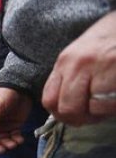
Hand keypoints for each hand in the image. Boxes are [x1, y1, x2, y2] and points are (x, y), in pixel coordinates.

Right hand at [0, 87, 32, 153]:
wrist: (21, 89)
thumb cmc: (5, 95)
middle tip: (2, 150)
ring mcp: (4, 127)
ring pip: (3, 141)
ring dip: (7, 145)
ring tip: (13, 144)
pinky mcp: (14, 126)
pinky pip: (14, 137)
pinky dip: (17, 140)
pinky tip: (20, 140)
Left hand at [42, 11, 115, 125]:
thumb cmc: (110, 40)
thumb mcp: (82, 55)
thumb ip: (72, 79)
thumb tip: (67, 111)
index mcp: (64, 62)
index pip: (49, 100)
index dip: (61, 115)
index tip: (75, 116)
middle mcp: (76, 64)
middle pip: (67, 108)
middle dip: (82, 118)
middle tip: (95, 115)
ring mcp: (96, 65)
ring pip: (90, 108)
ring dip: (101, 113)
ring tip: (109, 103)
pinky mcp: (114, 66)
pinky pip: (108, 103)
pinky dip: (113, 107)